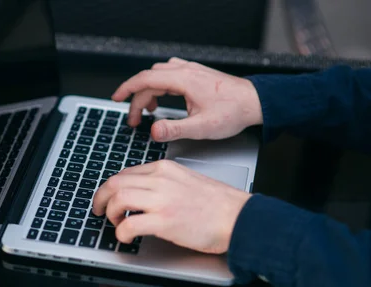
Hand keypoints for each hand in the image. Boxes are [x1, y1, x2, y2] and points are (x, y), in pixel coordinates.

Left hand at [92, 160, 250, 254]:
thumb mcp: (186, 180)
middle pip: (115, 183)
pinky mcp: (165, 221)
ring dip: (109, 213)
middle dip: (101, 198)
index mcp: (164, 169)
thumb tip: (140, 192)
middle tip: (98, 210)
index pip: (125, 173)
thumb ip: (163, 182)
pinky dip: (121, 232)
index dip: (111, 188)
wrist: (239, 217)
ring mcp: (162, 200)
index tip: (107, 198)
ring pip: (118, 199)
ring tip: (113, 223)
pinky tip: (125, 237)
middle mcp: (160, 180)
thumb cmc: (218, 204)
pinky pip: (129, 224)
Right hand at [112, 57, 261, 141]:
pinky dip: (160, 86)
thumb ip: (175, 129)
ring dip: (148, 91)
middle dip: (136, 98)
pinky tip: (163, 98)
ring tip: (149, 111)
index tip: (116, 99)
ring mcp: (191, 70)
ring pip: (158, 74)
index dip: (127, 89)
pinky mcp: (196, 74)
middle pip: (149, 78)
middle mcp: (185, 71)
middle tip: (134, 119)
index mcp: (184, 80)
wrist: (255, 102)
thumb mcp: (202, 127)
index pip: (145, 79)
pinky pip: (169, 74)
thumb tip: (153, 131)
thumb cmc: (233, 113)